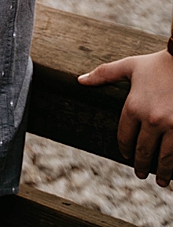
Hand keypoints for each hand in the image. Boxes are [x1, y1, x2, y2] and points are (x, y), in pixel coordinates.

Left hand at [80, 50, 172, 184]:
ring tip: (161, 180)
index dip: (125, 148)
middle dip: (141, 164)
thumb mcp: (128, 66)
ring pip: (165, 156)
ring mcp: (172, 126)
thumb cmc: (157, 64)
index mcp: (133, 106)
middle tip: (140, 173)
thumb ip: (104, 74)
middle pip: (144, 150)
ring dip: (162, 171)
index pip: (125, 136)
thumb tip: (80, 80)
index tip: (126, 155)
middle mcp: (152, 120)